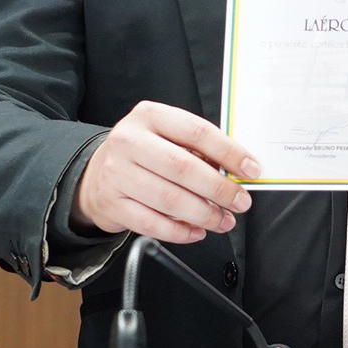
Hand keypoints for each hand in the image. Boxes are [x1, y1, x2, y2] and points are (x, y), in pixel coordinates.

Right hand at [71, 100, 260, 243]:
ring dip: (204, 214)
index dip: (229, 152)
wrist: (97, 174)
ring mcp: (118, 173)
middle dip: (219, 189)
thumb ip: (198, 148)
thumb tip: (237, 169)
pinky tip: (197, 231)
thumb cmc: (143, 153)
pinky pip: (152, 223)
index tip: (251, 169)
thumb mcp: (165, 136)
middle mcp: (129, 141)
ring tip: (224, 220)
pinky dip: (180, 232)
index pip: (196, 131)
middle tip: (240, 202)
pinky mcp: (113, 204)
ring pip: (169, 199)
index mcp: (149, 116)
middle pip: (183, 168)